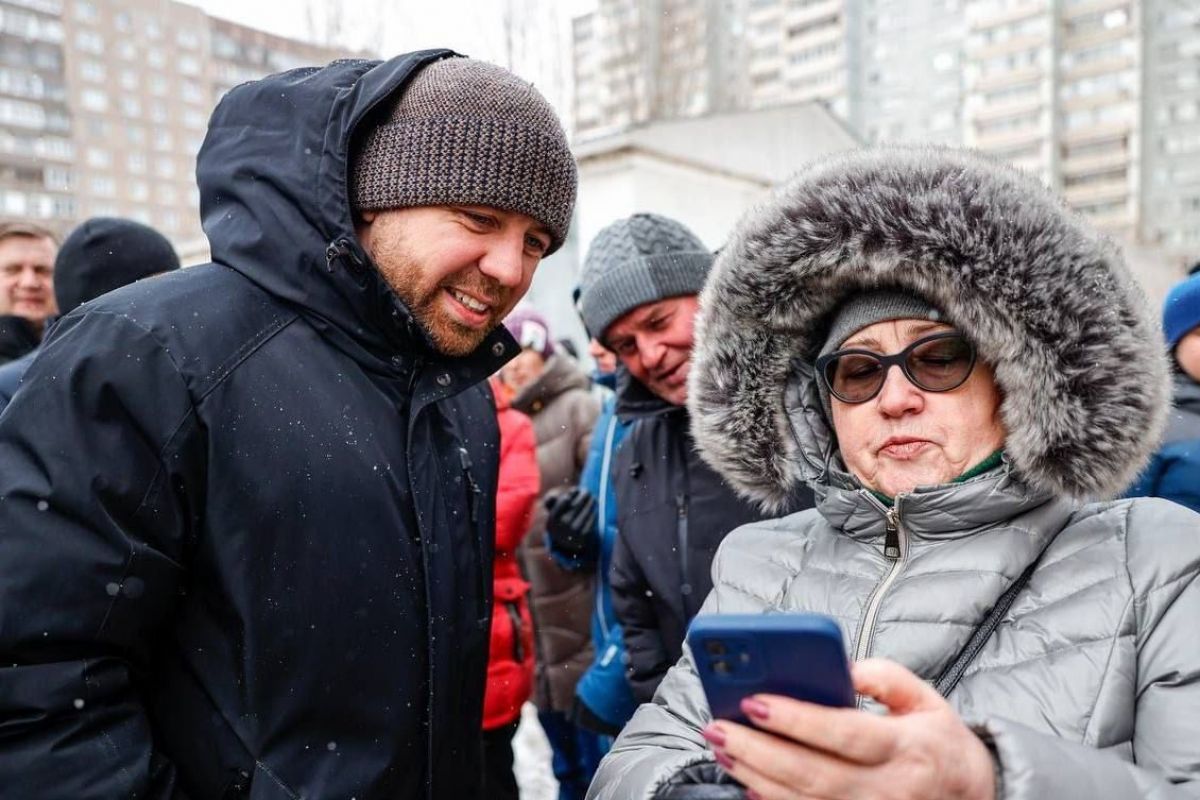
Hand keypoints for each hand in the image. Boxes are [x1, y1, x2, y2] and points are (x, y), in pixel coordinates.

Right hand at [544, 487, 597, 562]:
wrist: (567, 545)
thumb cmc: (560, 523)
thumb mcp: (552, 515)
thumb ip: (550, 504)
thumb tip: (553, 497)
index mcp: (552, 519)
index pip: (563, 501)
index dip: (571, 494)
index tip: (575, 490)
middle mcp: (562, 526)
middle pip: (576, 506)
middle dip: (583, 496)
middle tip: (587, 491)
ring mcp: (573, 531)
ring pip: (585, 512)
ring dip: (590, 503)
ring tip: (593, 498)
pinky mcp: (584, 536)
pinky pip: (591, 521)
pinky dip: (594, 513)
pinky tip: (595, 508)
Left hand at [700, 658, 996, 799]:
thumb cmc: (940, 743)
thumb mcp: (927, 700)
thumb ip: (885, 676)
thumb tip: (841, 666)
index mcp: (907, 747)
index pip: (844, 733)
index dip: (797, 720)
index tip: (754, 701)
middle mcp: (889, 789)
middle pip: (812, 774)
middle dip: (757, 750)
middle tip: (717, 727)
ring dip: (754, 775)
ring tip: (721, 747)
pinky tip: (746, 779)